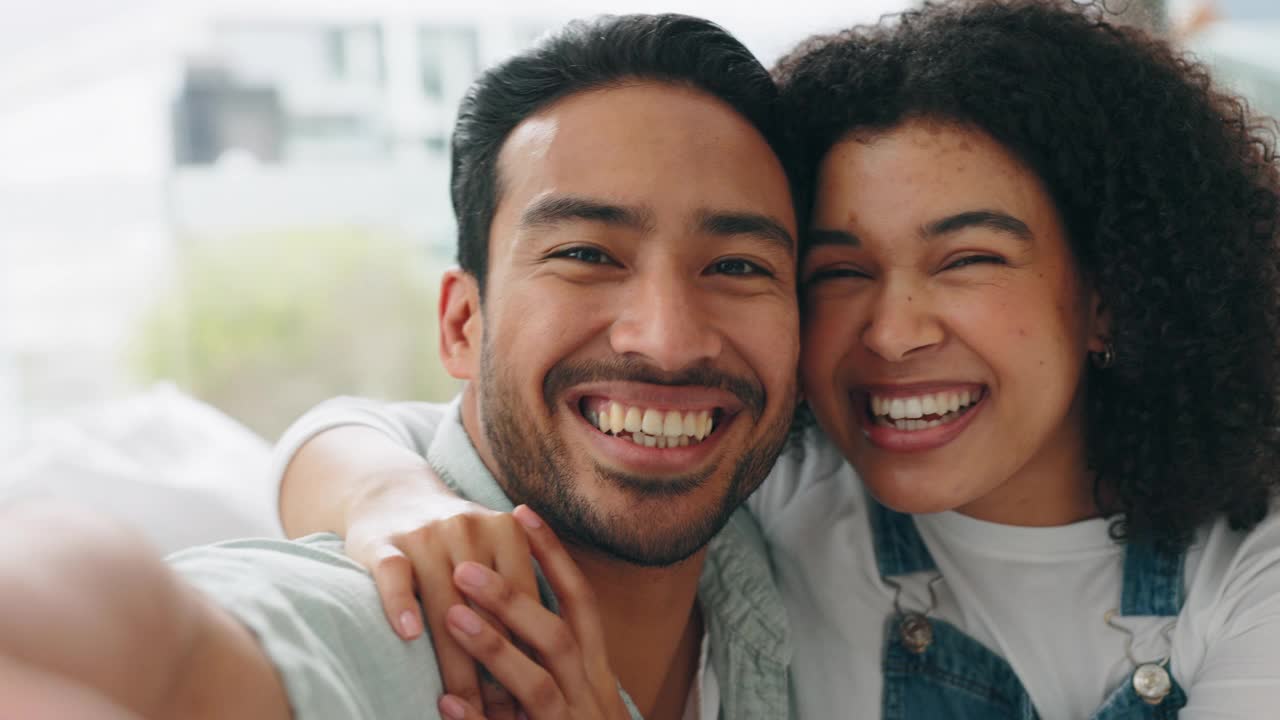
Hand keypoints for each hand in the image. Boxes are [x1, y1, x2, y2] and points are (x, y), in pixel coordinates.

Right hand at [342, 468, 539, 718]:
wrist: (393, 492)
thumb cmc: (454, 541)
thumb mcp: (492, 552)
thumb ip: (516, 594)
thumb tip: (546, 664)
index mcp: (506, 531)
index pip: (523, 602)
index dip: (529, 653)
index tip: (535, 698)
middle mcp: (469, 528)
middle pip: (486, 610)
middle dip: (495, 669)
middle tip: (503, 713)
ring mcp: (425, 534)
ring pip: (443, 604)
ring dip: (453, 658)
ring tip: (462, 701)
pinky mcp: (383, 543)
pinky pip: (395, 577)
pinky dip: (401, 604)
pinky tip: (409, 635)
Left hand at [437, 505, 630, 719]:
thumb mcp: (574, 694)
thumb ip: (548, 656)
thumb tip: (503, 605)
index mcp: (596, 672)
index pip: (580, 602)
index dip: (553, 557)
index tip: (521, 514)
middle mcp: (592, 696)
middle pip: (560, 635)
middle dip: (516, 597)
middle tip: (465, 566)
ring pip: (539, 686)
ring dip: (496, 649)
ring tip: (452, 617)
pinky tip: (448, 706)